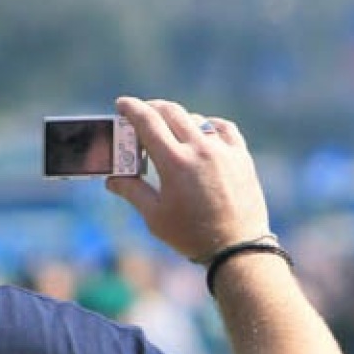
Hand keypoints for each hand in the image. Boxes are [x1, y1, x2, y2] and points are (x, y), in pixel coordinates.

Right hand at [106, 97, 271, 262]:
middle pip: (171, 112)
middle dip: (152, 108)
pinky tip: (203, 134)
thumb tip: (111, 179)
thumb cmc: (192, 236)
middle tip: (142, 114)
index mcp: (174, 163)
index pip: (148, 122)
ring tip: (171, 132)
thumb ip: (132, 191)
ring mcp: (224, 151)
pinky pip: (223, 129)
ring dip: (179, 120)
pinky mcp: (242, 157)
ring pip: (196, 120)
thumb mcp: (155, 217)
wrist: (237, 249)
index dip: (131, 109)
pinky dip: (209, 126)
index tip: (122, 104)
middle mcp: (200, 150)